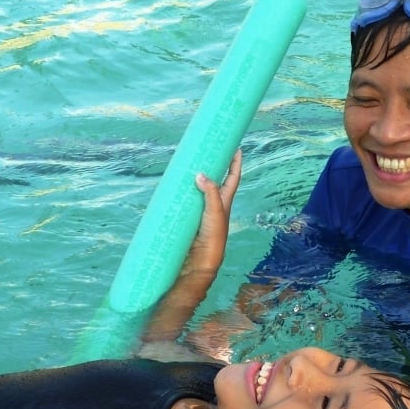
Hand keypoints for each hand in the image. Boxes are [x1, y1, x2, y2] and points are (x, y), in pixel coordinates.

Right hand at [184, 148, 241, 275]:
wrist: (200, 261)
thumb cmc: (213, 238)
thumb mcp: (215, 212)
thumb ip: (210, 193)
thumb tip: (201, 174)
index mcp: (225, 202)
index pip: (233, 178)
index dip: (235, 163)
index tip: (235, 147)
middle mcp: (214, 205)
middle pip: (215, 180)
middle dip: (212, 166)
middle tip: (205, 151)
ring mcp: (200, 211)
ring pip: (199, 190)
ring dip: (195, 178)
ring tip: (187, 165)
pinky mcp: (188, 218)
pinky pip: (185, 200)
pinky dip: (181, 192)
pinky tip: (173, 187)